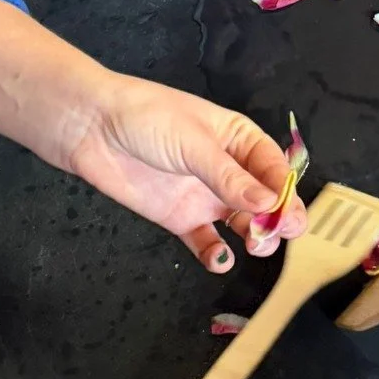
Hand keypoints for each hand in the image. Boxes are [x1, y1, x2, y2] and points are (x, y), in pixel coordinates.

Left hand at [67, 75, 307, 272]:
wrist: (91, 128)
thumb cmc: (147, 119)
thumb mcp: (193, 142)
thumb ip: (229, 177)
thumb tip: (270, 203)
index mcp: (239, 139)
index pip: (274, 167)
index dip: (285, 190)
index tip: (287, 212)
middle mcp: (228, 169)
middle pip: (265, 200)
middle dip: (276, 218)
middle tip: (275, 233)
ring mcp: (206, 196)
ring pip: (242, 223)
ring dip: (253, 236)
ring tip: (251, 244)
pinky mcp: (181, 219)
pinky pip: (206, 242)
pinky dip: (216, 254)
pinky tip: (218, 259)